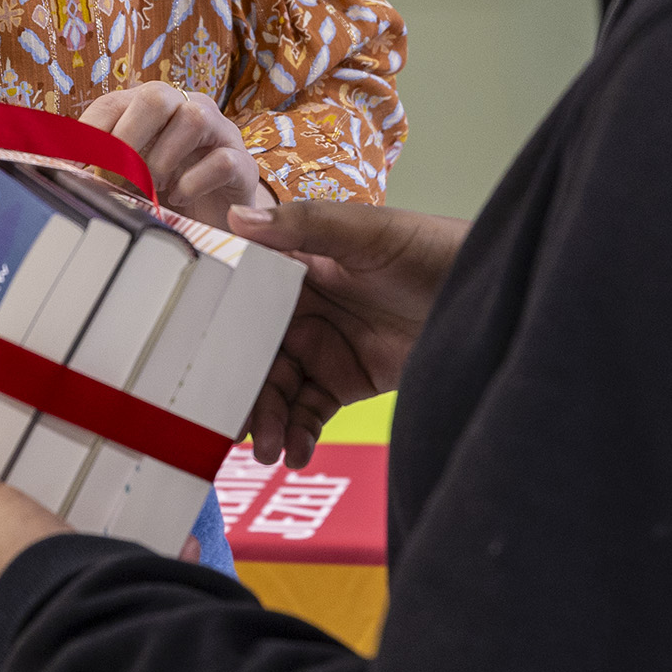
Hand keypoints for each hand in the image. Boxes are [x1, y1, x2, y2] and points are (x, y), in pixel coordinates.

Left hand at [82, 82, 271, 225]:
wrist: (218, 213)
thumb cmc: (166, 188)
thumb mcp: (127, 175)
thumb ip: (100, 167)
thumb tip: (59, 173)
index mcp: (150, 107)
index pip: (112, 104)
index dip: (89, 134)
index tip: (72, 168)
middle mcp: (185, 108)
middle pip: (156, 97)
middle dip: (127, 140)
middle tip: (113, 179)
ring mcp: (218, 132)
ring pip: (193, 118)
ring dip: (162, 159)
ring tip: (152, 188)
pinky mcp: (242, 163)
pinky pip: (222, 161)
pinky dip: (193, 183)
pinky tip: (178, 197)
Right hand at [223, 199, 465, 467]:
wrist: (487, 295)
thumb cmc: (426, 248)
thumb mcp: (364, 231)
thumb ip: (304, 226)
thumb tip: (237, 218)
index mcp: (292, 265)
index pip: (237, 295)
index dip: (209, 323)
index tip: (184, 354)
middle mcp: (298, 308)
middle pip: (249, 352)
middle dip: (236, 388)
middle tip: (228, 423)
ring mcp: (320, 347)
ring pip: (274, 389)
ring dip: (265, 419)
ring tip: (267, 448)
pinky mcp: (345, 382)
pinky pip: (308, 414)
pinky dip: (298, 435)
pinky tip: (295, 453)